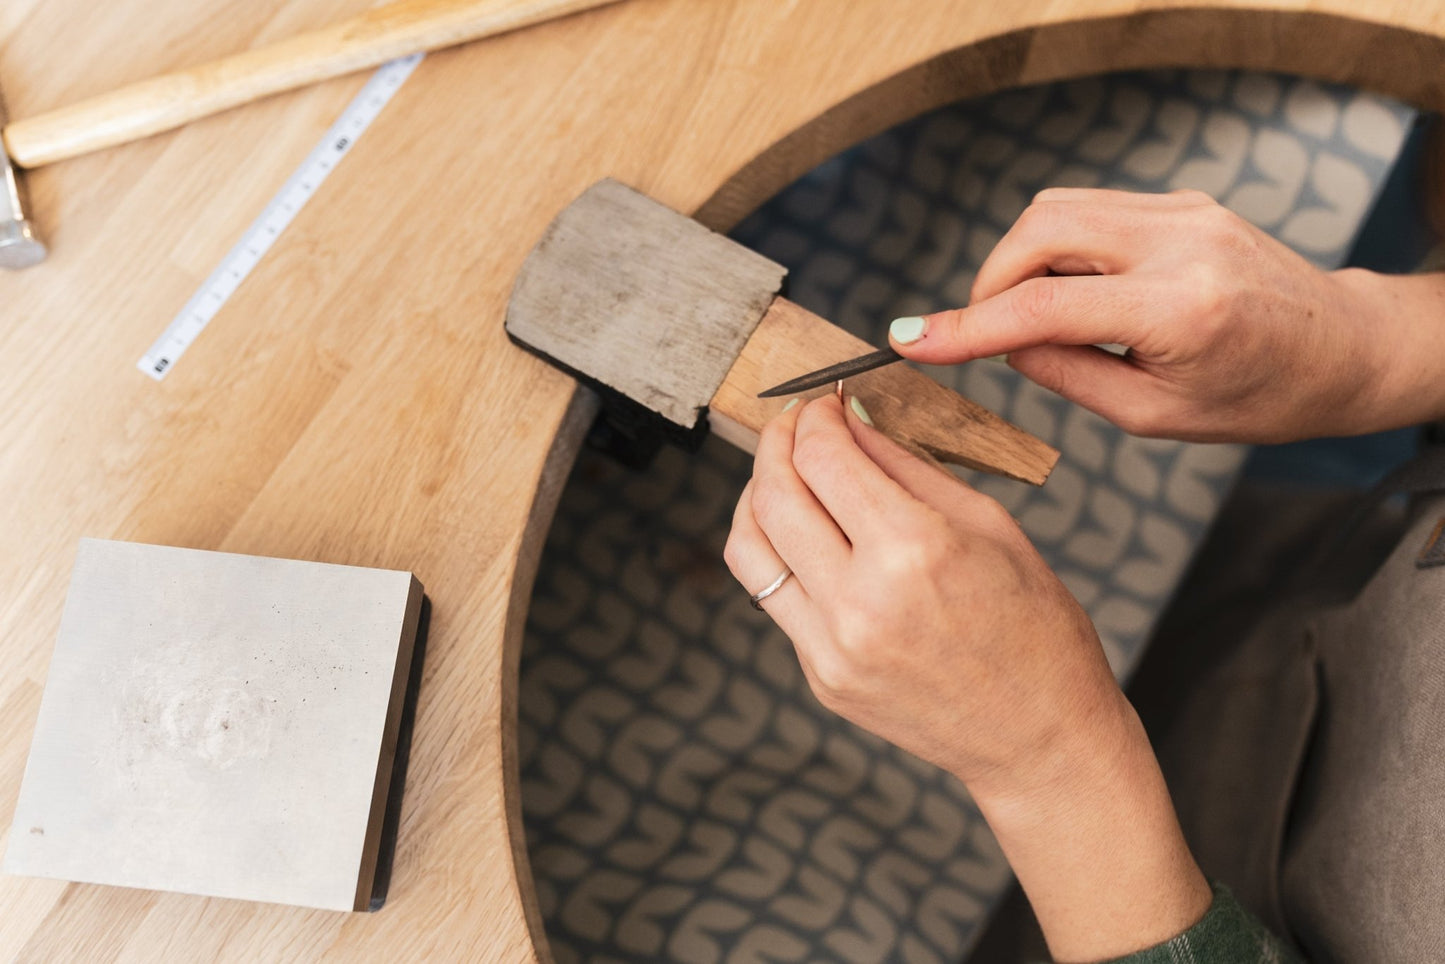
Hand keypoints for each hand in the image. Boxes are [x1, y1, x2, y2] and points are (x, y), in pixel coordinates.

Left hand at [726, 394, 1115, 793]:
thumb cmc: (1036, 630)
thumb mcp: (988, 524)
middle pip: (773, 495)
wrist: (1042, 739)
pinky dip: (782, 554)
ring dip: (757, 496)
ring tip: (784, 476)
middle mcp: (861, 602)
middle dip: (775, 444)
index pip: (823, 457)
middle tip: (794, 425)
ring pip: (748, 548)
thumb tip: (851, 420)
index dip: (814, 416)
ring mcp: (832, 649)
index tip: (823, 403)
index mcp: (913, 550)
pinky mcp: (821, 678)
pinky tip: (810, 538)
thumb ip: (906, 466)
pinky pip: (776, 598)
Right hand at [888, 188, 1444, 442]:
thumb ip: (1070, 375)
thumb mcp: (1155, 415)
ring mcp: (1183, 212)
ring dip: (1020, 261)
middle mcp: (1181, 244)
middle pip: (1041, 229)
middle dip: (991, 280)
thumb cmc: (1260, 396)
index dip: (967, 326)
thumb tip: (1004, 343)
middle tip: (982, 333)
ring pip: (1058, 209)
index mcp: (1179, 311)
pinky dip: (1057, 249)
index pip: (1045, 308)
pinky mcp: (1181, 203)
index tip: (911, 341)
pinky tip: (1075, 294)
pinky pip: (1090, 212)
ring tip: (1033, 318)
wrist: (1341, 348)